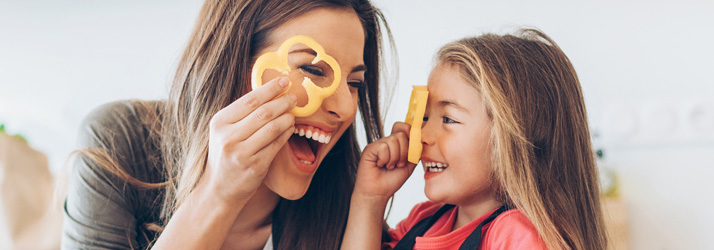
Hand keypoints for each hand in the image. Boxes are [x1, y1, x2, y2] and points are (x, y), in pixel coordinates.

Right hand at [201, 77, 296, 205]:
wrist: (220, 188)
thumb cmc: (226, 154)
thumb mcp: (224, 130)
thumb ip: (242, 113)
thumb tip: (270, 90)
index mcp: (219, 122)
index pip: (250, 100)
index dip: (270, 88)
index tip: (285, 81)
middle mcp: (228, 137)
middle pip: (264, 112)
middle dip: (283, 101)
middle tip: (294, 96)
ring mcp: (242, 153)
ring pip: (273, 127)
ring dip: (287, 117)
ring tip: (293, 112)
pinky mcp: (255, 166)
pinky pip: (277, 144)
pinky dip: (286, 133)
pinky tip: (290, 128)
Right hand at [353, 122, 416, 202]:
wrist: (379, 193)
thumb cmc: (392, 180)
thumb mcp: (409, 165)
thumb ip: (415, 151)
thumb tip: (419, 139)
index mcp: (396, 144)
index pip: (404, 127)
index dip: (410, 133)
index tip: (412, 148)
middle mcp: (386, 141)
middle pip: (401, 133)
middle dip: (404, 152)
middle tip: (398, 164)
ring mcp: (377, 144)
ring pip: (393, 140)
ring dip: (395, 158)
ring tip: (389, 166)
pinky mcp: (370, 149)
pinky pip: (383, 147)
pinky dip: (385, 159)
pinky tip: (380, 166)